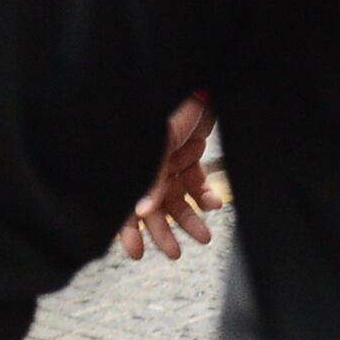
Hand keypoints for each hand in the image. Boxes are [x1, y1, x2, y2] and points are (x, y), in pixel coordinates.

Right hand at [119, 96, 221, 259]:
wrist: (198, 85)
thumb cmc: (170, 109)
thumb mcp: (157, 147)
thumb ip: (151, 179)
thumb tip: (141, 212)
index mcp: (134, 164)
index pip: (126, 203)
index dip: (129, 230)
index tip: (137, 253)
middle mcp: (149, 166)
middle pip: (153, 207)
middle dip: (164, 231)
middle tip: (174, 253)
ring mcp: (169, 162)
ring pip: (177, 199)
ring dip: (190, 219)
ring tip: (204, 237)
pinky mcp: (190, 155)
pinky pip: (196, 183)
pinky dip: (205, 196)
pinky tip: (213, 204)